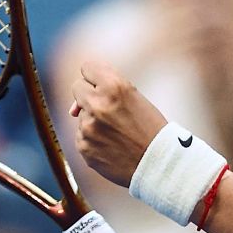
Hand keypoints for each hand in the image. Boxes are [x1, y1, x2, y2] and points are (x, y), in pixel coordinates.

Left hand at [69, 61, 167, 186]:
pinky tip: (112, 146)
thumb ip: (105, 89)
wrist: (159, 164)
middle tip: (109, 109)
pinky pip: (81, 136)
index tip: (103, 85)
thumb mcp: (135, 98)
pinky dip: (93, 139)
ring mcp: (87, 127)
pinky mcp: (83, 146)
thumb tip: (73, 109)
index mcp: (114, 87)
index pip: (87, 67)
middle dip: (89, 95)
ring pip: (81, 115)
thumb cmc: (150, 129)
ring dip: (93, 120)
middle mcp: (97, 104)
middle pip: (77, 88)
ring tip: (117, 133)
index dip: (96, 76)